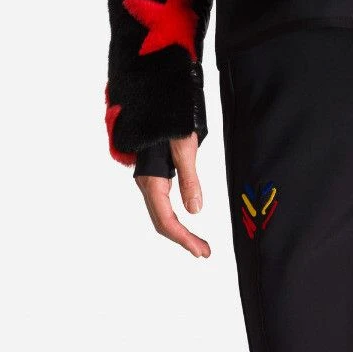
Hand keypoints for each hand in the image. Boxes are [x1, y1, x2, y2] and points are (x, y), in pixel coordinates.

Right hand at [134, 132, 211, 257]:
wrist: (158, 101)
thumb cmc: (171, 120)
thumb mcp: (185, 148)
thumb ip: (189, 179)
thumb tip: (195, 211)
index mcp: (152, 180)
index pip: (165, 220)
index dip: (183, 238)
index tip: (200, 251)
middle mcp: (147, 184)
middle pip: (162, 222)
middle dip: (183, 239)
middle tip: (204, 251)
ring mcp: (149, 181)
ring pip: (161, 214)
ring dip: (178, 231)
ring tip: (198, 243)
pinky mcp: (155, 176)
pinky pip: (162, 205)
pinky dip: (174, 218)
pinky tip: (184, 222)